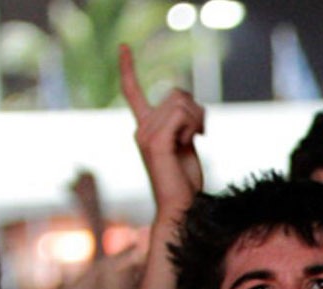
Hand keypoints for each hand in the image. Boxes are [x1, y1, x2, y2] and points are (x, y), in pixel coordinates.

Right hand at [119, 44, 204, 216]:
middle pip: (177, 94)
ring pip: (182, 103)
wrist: (180, 207)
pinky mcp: (156, 142)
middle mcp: (140, 128)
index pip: (132, 91)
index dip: (127, 68)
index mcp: (145, 127)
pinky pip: (181, 116)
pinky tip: (190, 143)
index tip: (124, 46)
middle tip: (198, 134)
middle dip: (197, 111)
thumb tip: (190, 108)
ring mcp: (145, 134)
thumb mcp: (185, 145)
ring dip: (198, 120)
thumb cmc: (184, 181)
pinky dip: (193, 127)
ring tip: (193, 142)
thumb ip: (183, 124)